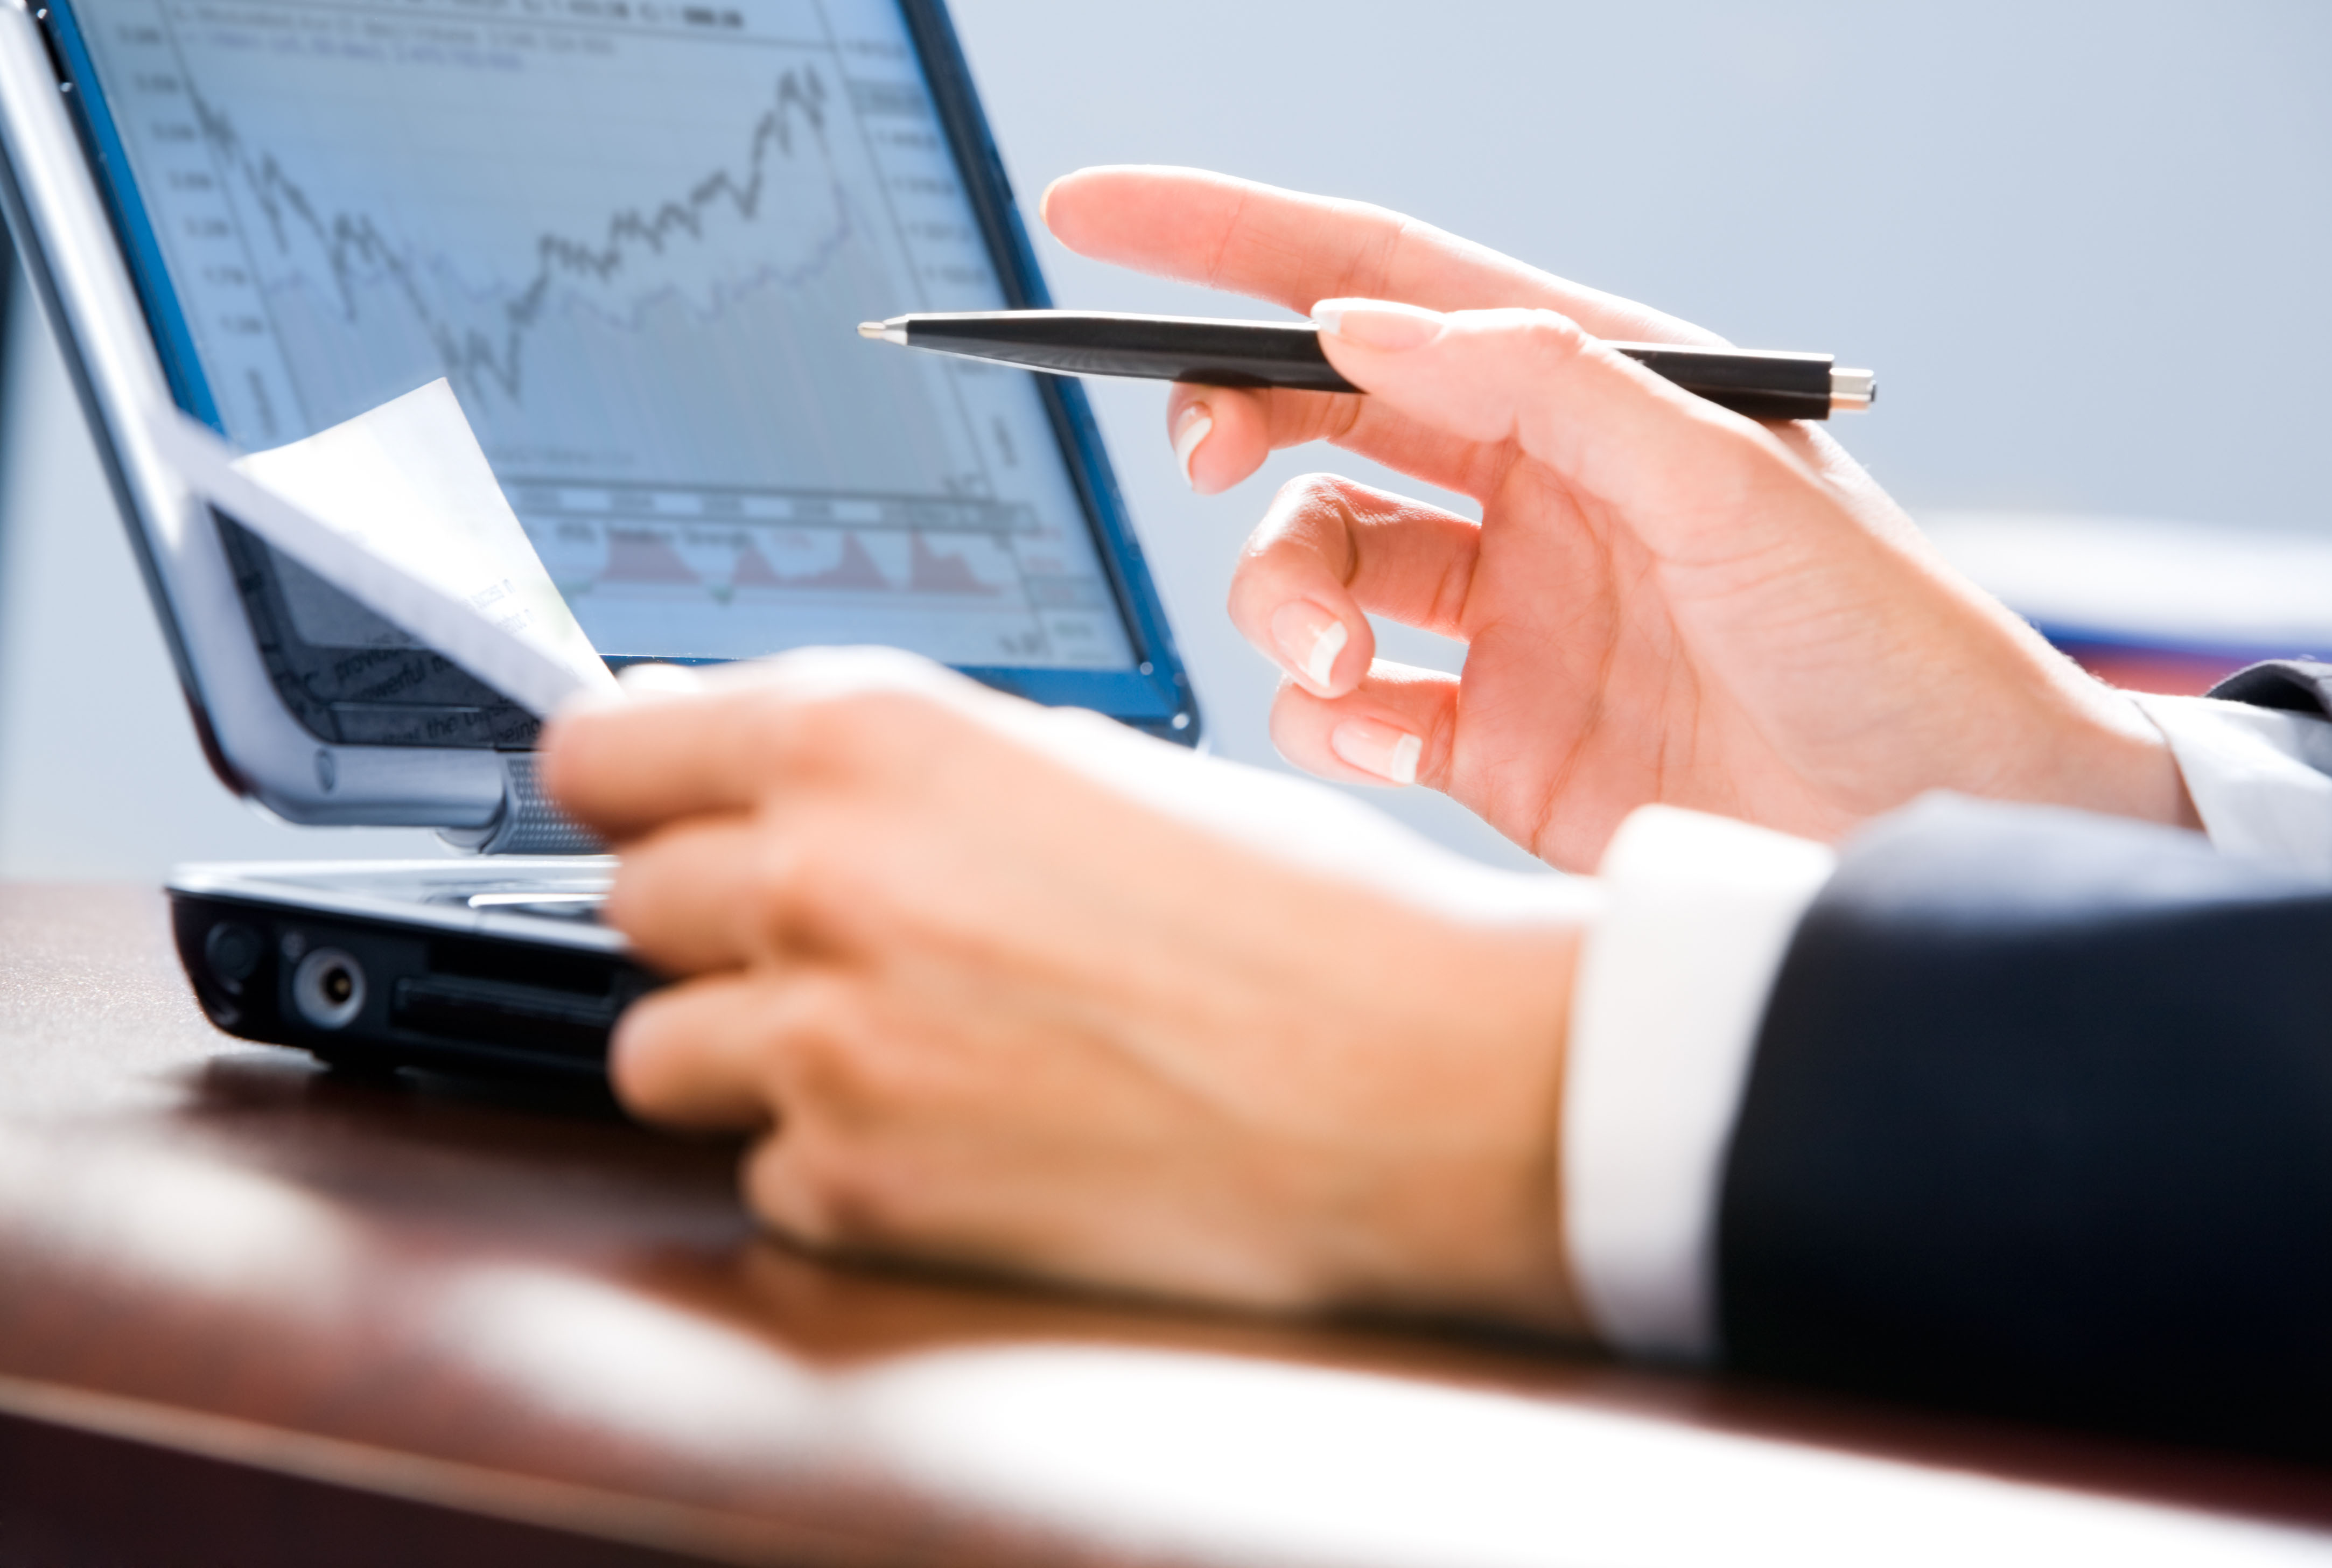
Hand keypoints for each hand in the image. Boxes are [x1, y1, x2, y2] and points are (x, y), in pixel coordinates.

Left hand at [540, 650, 1591, 1331]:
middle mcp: (816, 878)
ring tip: (901, 1049)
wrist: (1415, 1079)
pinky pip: (766, 1173)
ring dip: (751, 1052)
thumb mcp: (1074, 766)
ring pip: (661, 1051)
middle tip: (845, 942)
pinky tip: (965, 1133)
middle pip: (630, 903)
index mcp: (868, 738)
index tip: (652, 814)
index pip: (599, 753)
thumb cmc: (1294, 914)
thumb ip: (882, 770)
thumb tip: (743, 770)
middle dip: (719, 924)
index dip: (628, 788)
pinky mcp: (856, 1193)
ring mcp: (823, 1045)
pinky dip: (838, 1163)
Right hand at [1043, 167, 2192, 869]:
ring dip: (1284, 599)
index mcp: (1591, 392)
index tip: (1097, 213)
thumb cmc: (1882, 644)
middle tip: (1201, 457)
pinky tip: (1383, 741)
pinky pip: (1344, 706)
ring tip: (1341, 661)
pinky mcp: (1485, 741)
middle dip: (1234, 426)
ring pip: (1313, 566)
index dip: (1230, 239)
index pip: (1381, 279)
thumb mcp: (1736, 484)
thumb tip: (1361, 315)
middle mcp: (1532, 492)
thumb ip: (1550, 387)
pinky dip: (1325, 718)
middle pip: (1318, 417)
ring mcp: (1501, 618)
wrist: (1935, 834)